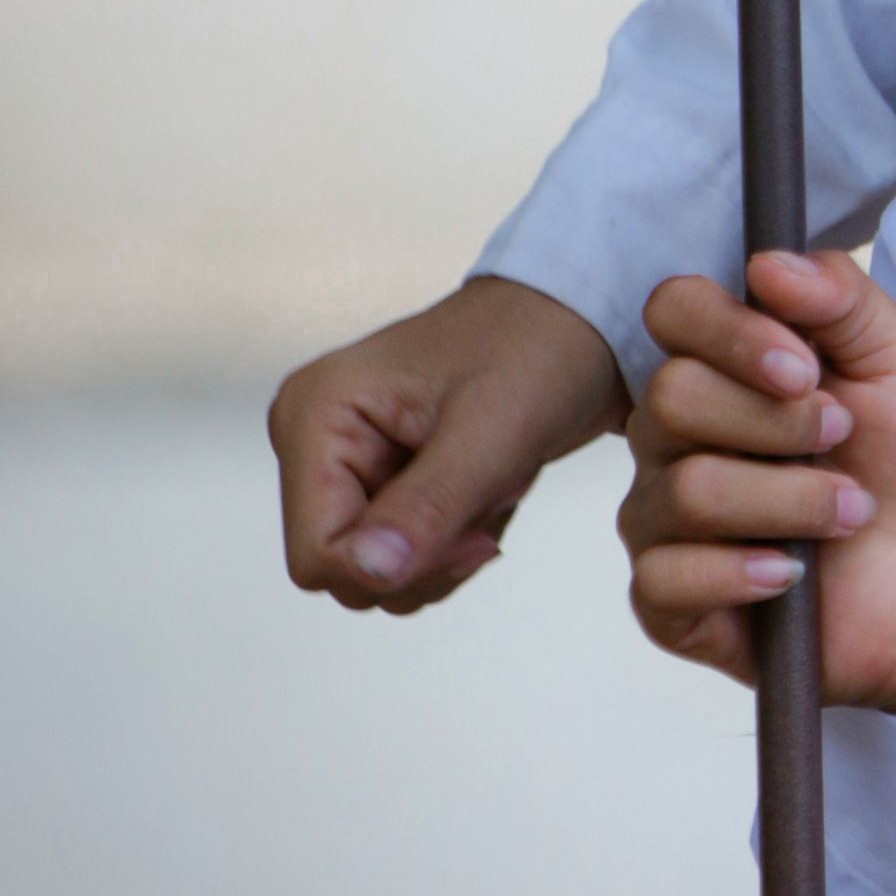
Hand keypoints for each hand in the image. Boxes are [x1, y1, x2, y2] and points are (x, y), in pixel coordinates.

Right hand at [270, 276, 624, 608]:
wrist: (580, 321)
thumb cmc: (539, 347)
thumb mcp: (493, 431)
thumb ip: (427, 507)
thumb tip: (369, 571)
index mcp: (314, 416)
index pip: (315, 554)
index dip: (393, 568)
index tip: (473, 536)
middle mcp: (317, 443)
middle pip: (342, 571)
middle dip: (426, 559)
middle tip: (489, 497)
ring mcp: (349, 464)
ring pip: (377, 574)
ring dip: (448, 553)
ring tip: (491, 484)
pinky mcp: (384, 481)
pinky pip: (406, 559)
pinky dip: (457, 544)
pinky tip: (489, 491)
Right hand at [619, 246, 895, 730]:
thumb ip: (843, 301)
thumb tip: (768, 263)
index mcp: (729, 369)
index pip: (674, 312)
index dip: (731, 332)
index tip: (806, 368)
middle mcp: (681, 439)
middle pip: (670, 398)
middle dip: (774, 422)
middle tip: (844, 439)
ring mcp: (669, 523)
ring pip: (681, 490)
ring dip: (787, 500)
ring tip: (853, 513)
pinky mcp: (674, 607)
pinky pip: (660, 580)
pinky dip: (739, 573)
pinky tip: (794, 576)